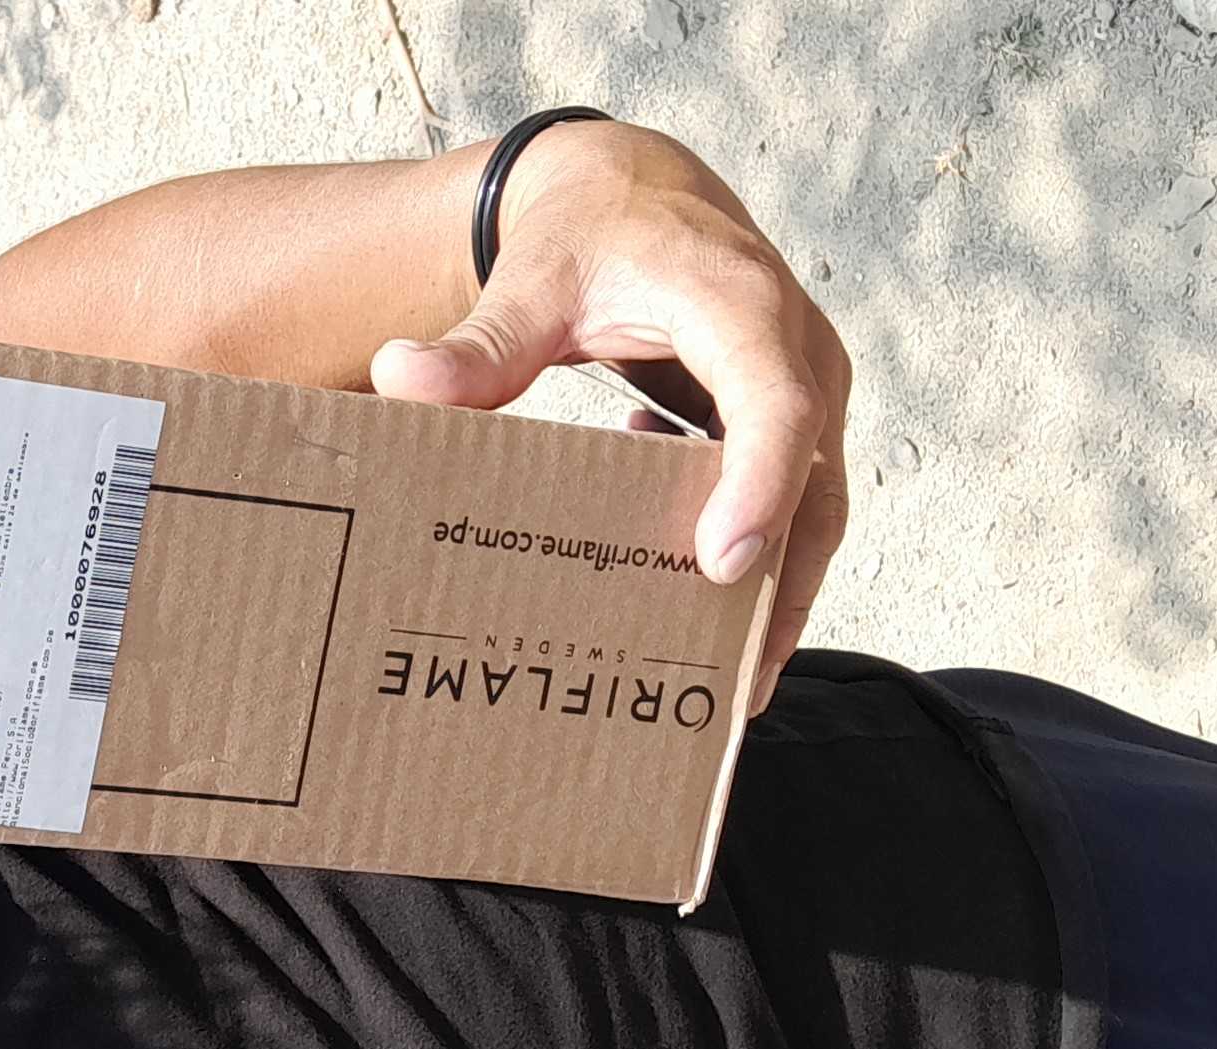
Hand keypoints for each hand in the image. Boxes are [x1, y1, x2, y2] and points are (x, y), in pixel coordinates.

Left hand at [369, 123, 852, 709]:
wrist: (634, 195)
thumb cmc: (588, 236)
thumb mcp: (531, 282)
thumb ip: (478, 342)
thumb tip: (399, 378)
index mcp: (742, 304)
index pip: (776, 404)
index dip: (760, 484)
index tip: (721, 563)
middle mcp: (797, 348)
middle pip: (816, 478)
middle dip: (783, 583)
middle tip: (738, 684)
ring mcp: (804, 384)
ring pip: (817, 502)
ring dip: (780, 591)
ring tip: (734, 686)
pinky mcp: (787, 416)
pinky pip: (793, 496)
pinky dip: (757, 555)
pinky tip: (687, 598)